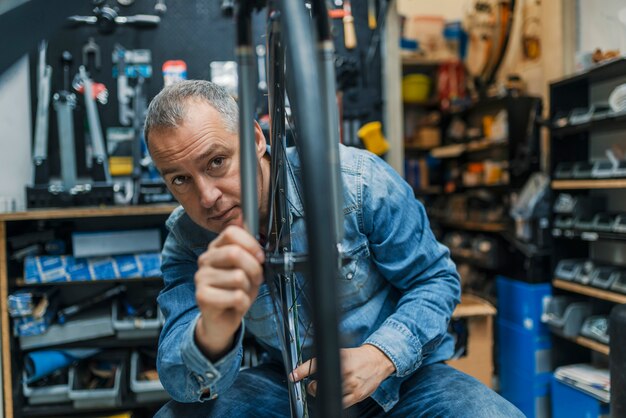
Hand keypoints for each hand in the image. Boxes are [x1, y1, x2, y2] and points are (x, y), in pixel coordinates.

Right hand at [194, 226, 264, 360]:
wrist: (222, 320)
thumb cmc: (235, 292)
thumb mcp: (247, 270)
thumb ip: (251, 256)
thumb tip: (259, 247)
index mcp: (216, 248)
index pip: (231, 232)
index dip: (251, 244)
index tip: (260, 257)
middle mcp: (205, 260)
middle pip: (235, 253)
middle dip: (254, 268)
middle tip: (256, 279)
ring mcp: (201, 277)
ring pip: (238, 277)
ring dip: (248, 289)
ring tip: (242, 293)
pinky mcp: (202, 295)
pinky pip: (236, 296)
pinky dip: (244, 303)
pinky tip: (236, 305)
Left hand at [290, 344, 395, 408]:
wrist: (377, 361)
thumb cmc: (358, 357)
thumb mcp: (341, 353)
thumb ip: (326, 359)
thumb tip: (307, 368)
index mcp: (339, 358)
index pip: (315, 365)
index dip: (302, 371)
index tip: (294, 376)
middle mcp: (345, 371)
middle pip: (320, 384)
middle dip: (313, 386)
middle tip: (313, 385)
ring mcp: (351, 385)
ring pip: (328, 395)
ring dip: (321, 394)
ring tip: (323, 390)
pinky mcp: (357, 395)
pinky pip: (340, 403)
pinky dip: (333, 400)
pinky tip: (335, 394)